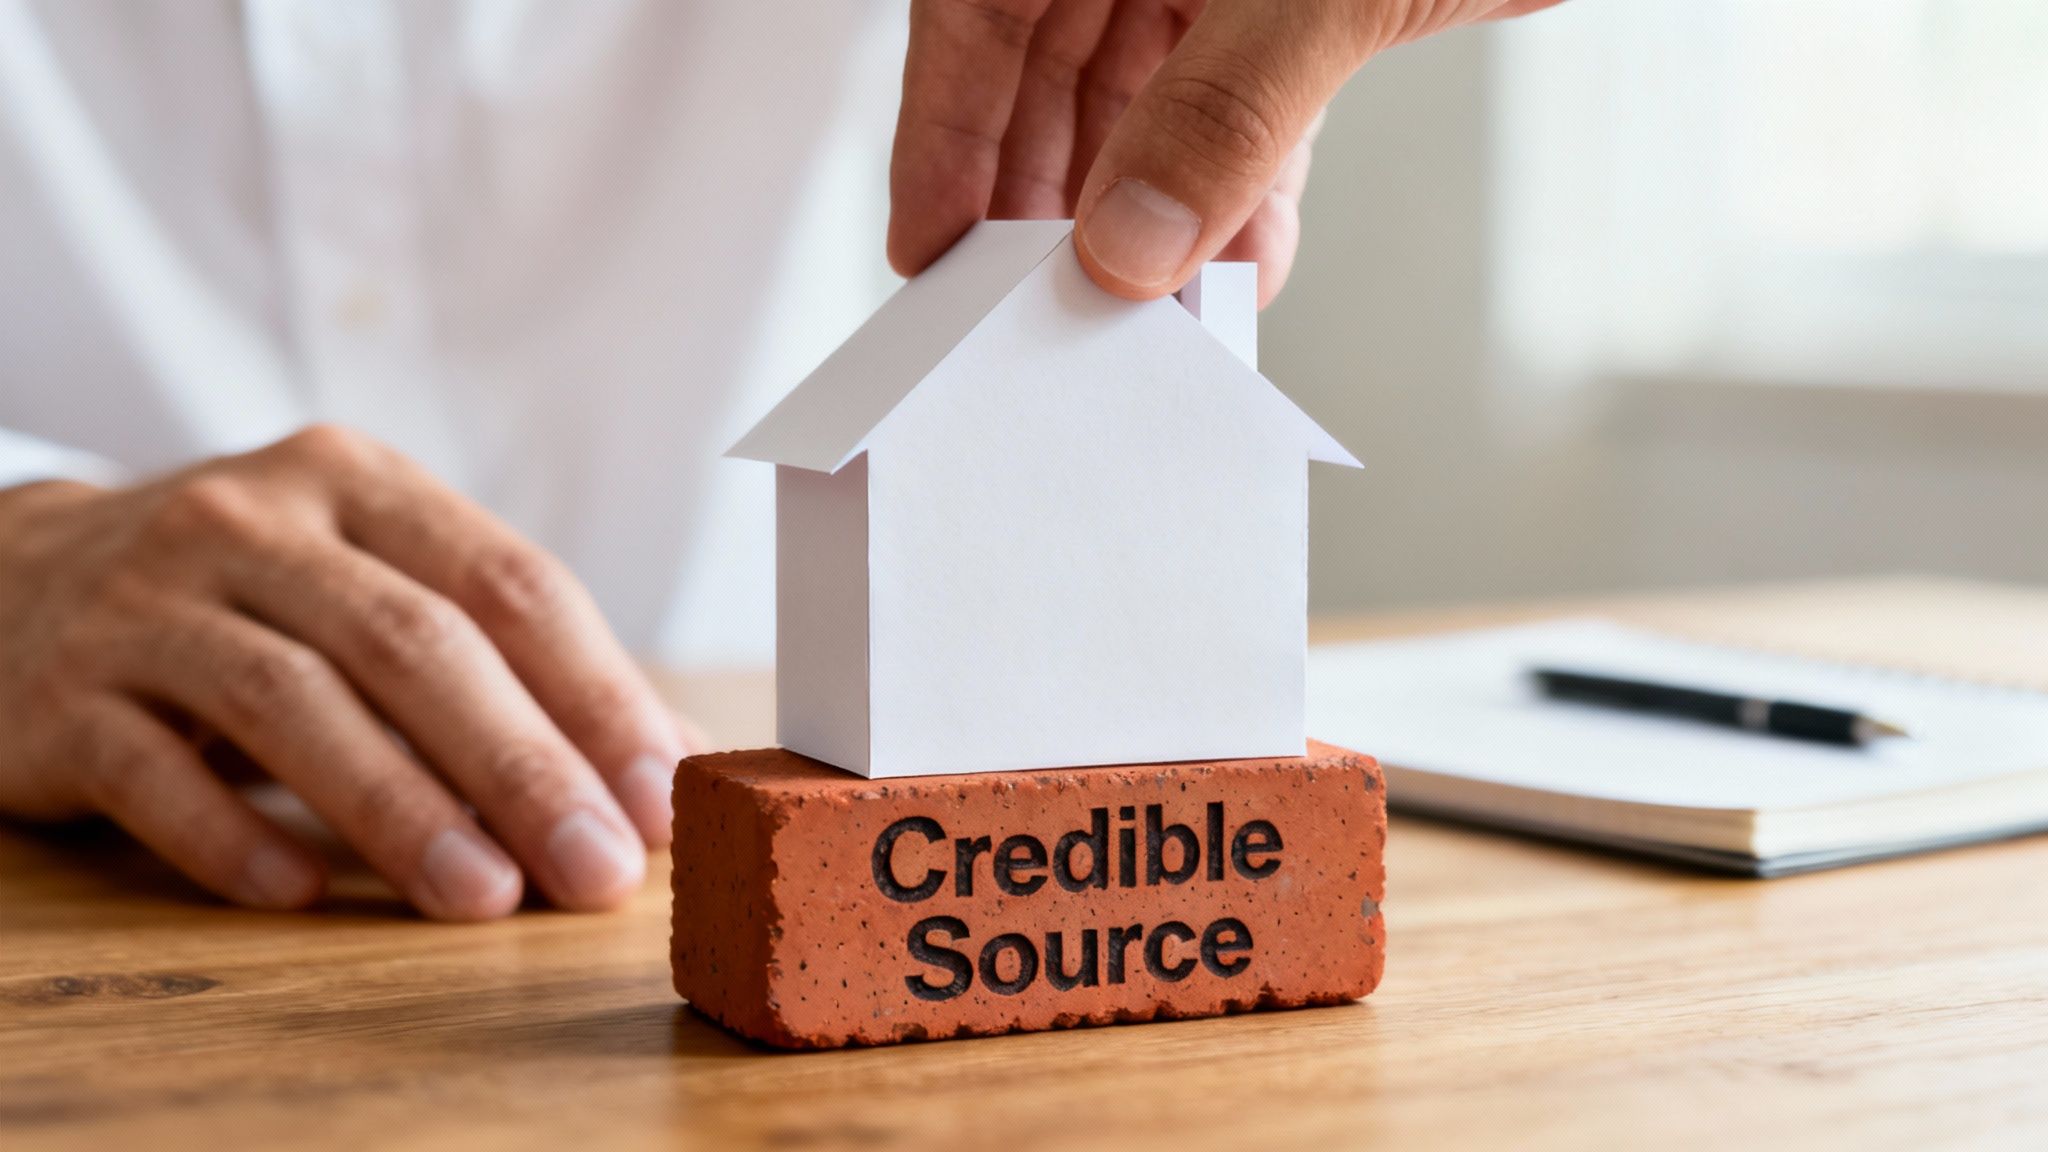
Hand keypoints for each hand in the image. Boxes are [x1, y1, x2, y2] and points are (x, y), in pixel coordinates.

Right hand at [0, 426, 699, 919]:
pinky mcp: (59, 691)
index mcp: (360, 484)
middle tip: (597, 870)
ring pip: (292, 702)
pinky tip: (301, 893)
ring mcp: (147, 602)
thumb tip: (673, 763)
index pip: (509, 584)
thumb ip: (514, 663)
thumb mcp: (378, 589)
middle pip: (415, 642)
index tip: (661, 798)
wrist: (15, 581)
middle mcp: (253, 522)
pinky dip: (230, 836)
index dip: (596, 694)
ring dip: (401, 808)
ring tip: (484, 897)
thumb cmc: (254, 598)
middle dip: (522, 765)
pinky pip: (150, 770)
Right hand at [888, 0, 1563, 305]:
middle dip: (1053, 198)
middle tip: (1041, 318)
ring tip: (1145, 316)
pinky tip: (1238, 264)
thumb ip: (1232, 108)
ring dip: (1151, 213)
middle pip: (1050, 69)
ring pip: (1146, 99)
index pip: (977, 14)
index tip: (930, 255)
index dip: (942, 135)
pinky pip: (1244, 100)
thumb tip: (1135, 244)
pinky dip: (1242, 184)